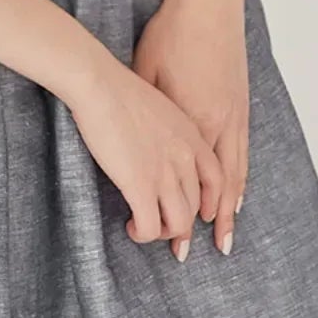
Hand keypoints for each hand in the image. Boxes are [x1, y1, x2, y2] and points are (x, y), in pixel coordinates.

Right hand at [64, 50, 224, 259]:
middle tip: (164, 230)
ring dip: (162, 232)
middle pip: (197, 206)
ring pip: (178, 223)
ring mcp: (164, 172)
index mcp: (191, 135)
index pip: (217, 179)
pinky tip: (131, 226)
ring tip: (145, 226)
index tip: (201, 216)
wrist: (99, 83)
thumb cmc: (119, 89)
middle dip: (182, 225)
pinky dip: (142, 234)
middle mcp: (185, 156)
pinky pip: (149, 226)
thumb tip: (161, 150)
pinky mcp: (140, 184)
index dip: (210, 203)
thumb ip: (170, 131)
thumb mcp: (160, 106)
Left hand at [131, 0, 249, 258]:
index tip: (173, 238)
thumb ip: (145, 111)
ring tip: (225, 232)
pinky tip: (236, 191)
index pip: (189, 179)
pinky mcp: (240, 101)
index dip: (182, 211)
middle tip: (206, 251)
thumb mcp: (146, 72)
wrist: (209, 2)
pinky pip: (242, 150)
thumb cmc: (171, 33)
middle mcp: (218, 122)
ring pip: (235, 171)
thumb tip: (131, 138)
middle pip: (218, 185)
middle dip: (211, 220)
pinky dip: (240, 176)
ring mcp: (233, 112)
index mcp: (192, 119)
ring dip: (230, 205)